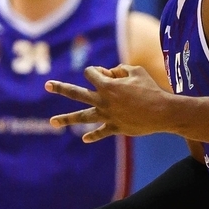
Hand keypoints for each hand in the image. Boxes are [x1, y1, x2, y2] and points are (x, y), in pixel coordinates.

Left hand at [45, 64, 171, 142]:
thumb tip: (110, 73)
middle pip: (76, 93)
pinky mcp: (115, 127)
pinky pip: (100, 132)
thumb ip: (120, 69)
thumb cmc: (151, 88)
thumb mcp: (136, 71)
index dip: (98, 71)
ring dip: (66, 119)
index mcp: (107, 85)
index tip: (110, 74)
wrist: (162, 112)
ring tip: (51, 122)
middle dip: (60, 88)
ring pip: (82, 117)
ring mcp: (107, 116)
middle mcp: (103, 101)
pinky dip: (93, 136)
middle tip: (47, 85)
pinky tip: (85, 139)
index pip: (91, 74)